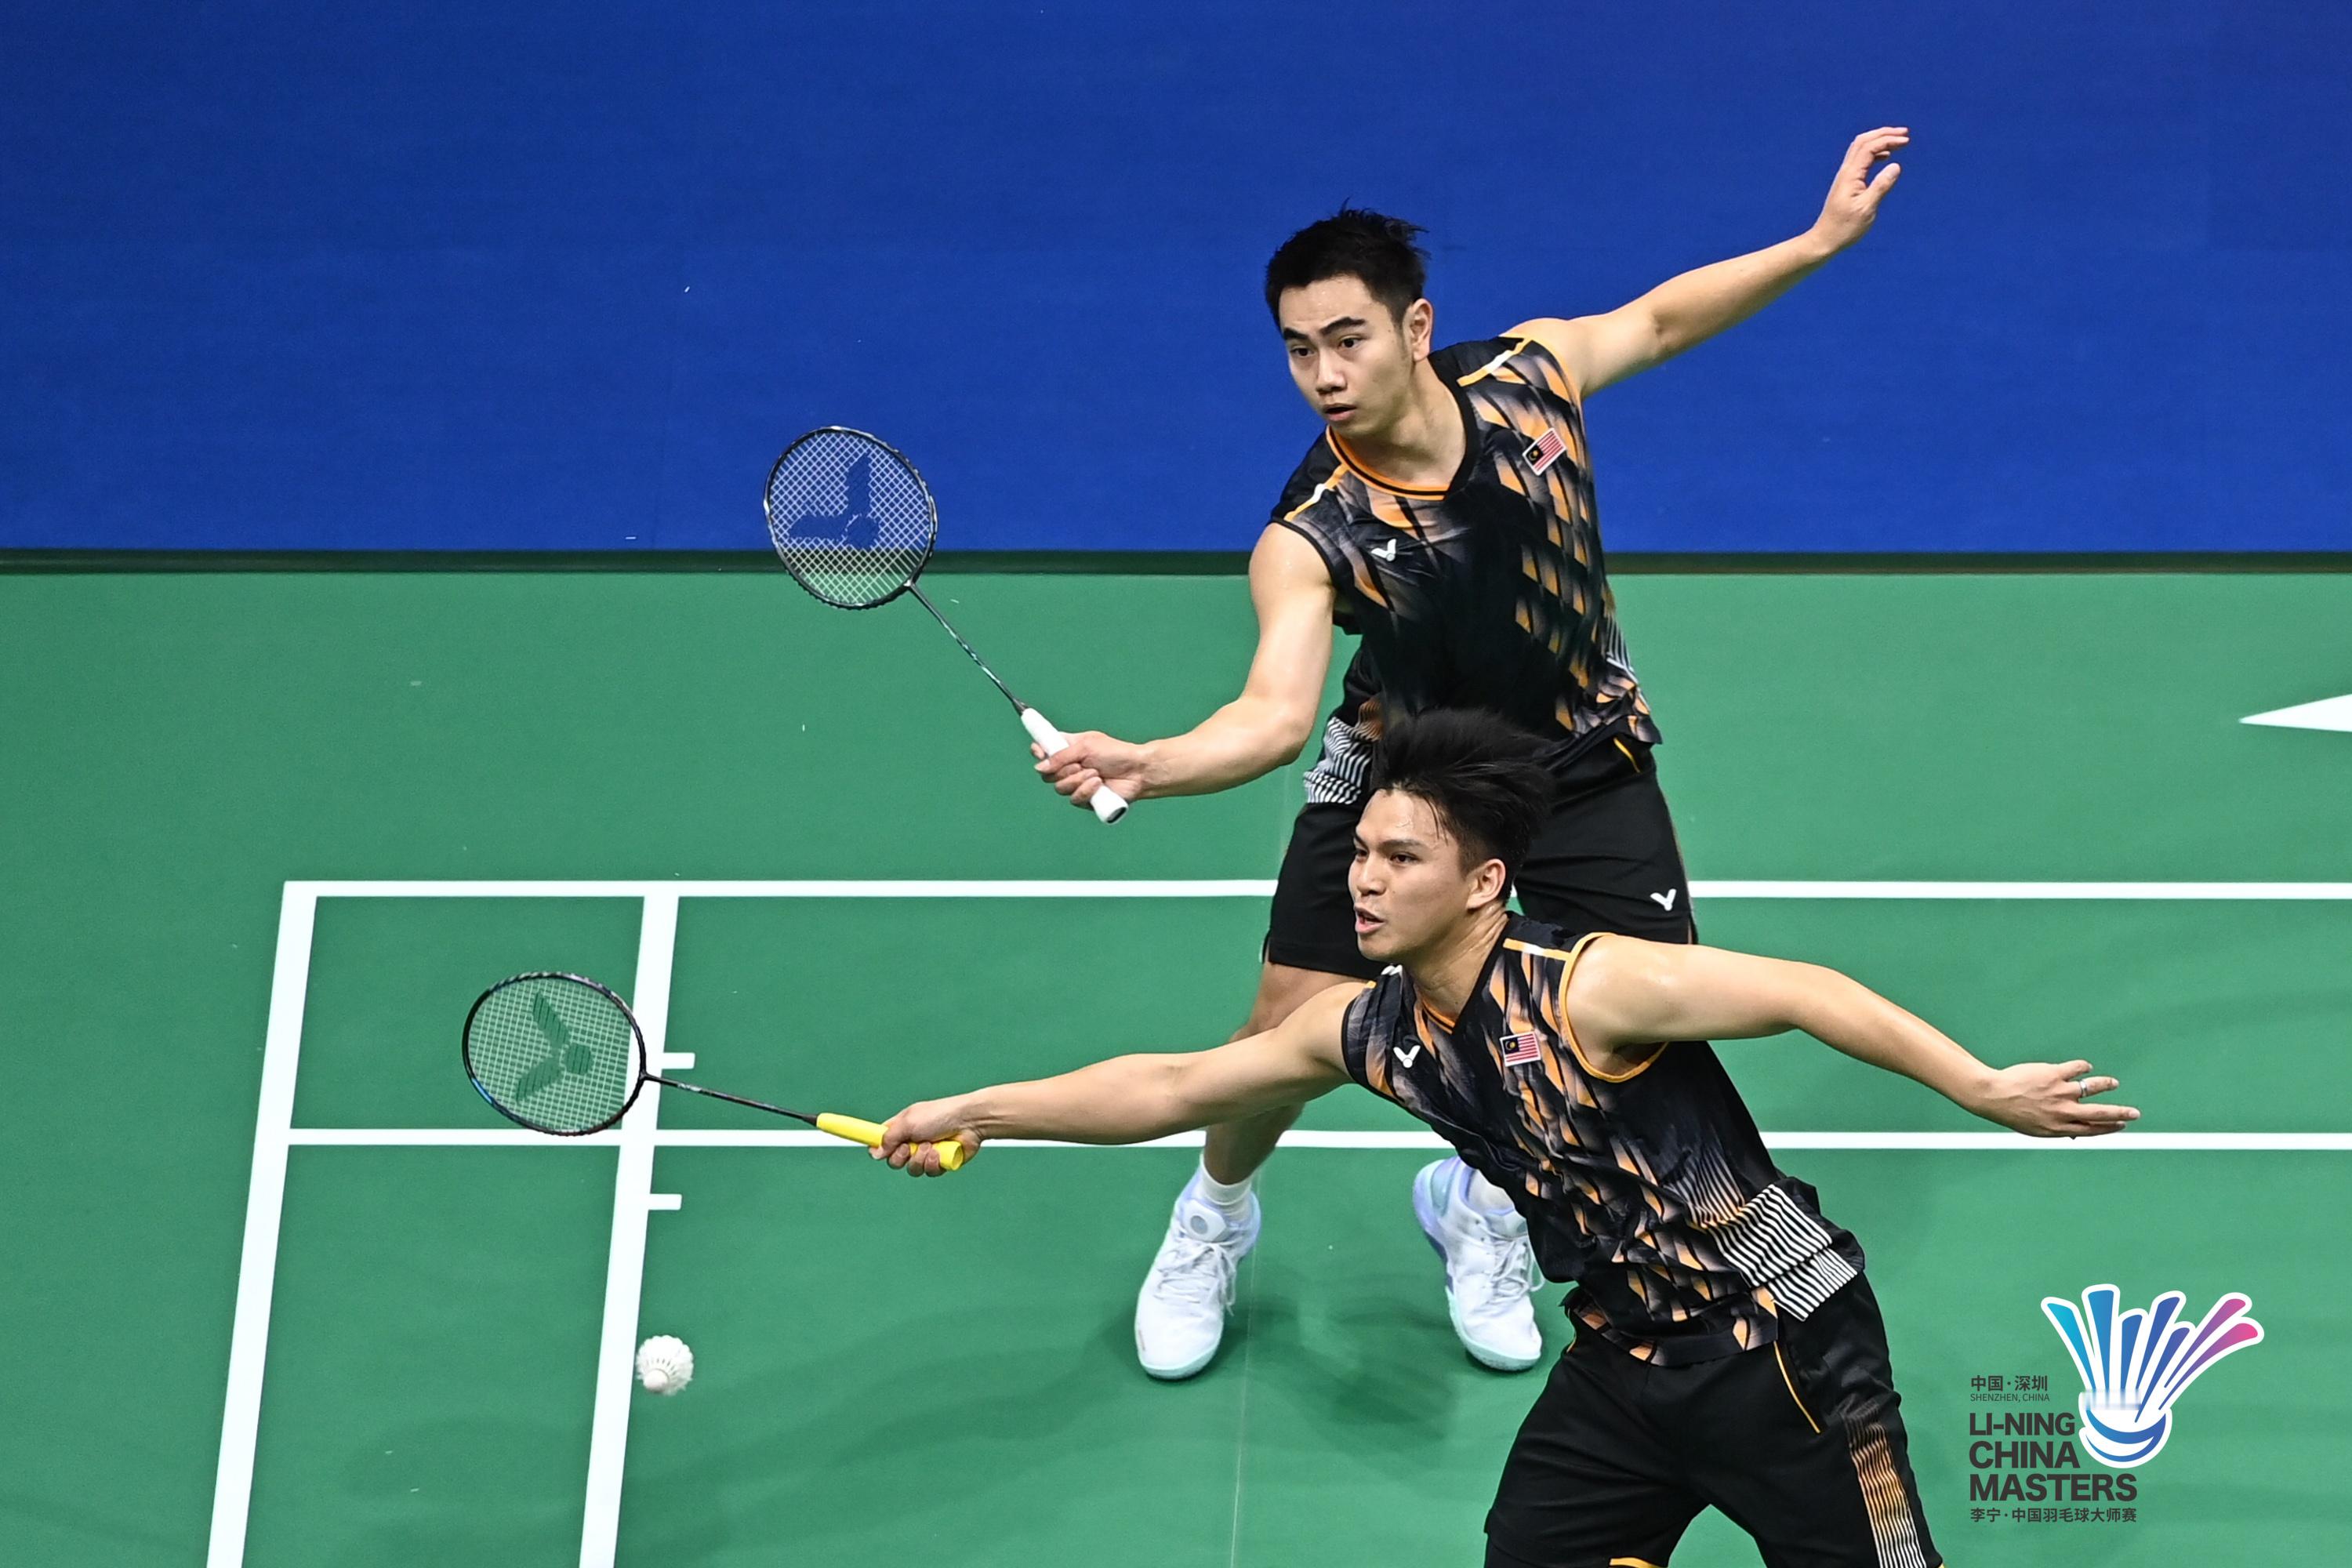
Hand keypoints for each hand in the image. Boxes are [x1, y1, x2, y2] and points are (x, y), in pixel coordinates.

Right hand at [877, 1096, 981, 1176]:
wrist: (969, 1122)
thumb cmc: (940, 1114)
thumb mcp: (909, 1122)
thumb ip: (889, 1137)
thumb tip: (875, 1153)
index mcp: (902, 1127)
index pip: (882, 1140)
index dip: (877, 1148)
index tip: (876, 1152)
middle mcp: (912, 1141)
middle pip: (894, 1161)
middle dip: (900, 1157)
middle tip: (908, 1148)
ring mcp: (926, 1153)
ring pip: (912, 1169)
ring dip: (920, 1159)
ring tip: (931, 1146)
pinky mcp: (939, 1163)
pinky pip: (929, 1172)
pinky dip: (933, 1164)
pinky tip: (940, 1152)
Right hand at [1031, 730, 1149, 809]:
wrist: (1137, 771)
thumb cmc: (1116, 753)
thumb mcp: (1086, 746)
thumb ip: (1061, 756)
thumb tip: (1039, 766)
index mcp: (1067, 748)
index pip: (1044, 750)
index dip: (1039, 752)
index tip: (1040, 752)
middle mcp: (1069, 766)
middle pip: (1047, 774)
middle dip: (1063, 770)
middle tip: (1080, 765)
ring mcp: (1076, 784)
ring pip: (1060, 788)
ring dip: (1077, 780)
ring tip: (1095, 774)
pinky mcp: (1085, 799)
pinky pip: (1074, 799)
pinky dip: (1086, 791)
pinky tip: (1099, 784)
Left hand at [1811, 127, 1907, 252]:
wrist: (1825, 239)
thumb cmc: (1845, 228)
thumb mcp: (1867, 209)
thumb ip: (1881, 186)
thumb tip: (1896, 166)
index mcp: (1851, 175)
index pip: (1869, 147)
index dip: (1888, 140)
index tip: (1906, 141)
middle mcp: (1846, 172)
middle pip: (1863, 141)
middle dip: (1883, 134)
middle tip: (1904, 133)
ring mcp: (1845, 176)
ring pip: (1861, 148)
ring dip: (1879, 141)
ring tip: (1898, 141)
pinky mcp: (1847, 182)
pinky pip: (1860, 159)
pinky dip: (1874, 153)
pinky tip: (1886, 158)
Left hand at [1968, 1060, 2139, 1138]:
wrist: (1993, 1096)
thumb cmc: (2013, 1113)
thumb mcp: (2036, 1129)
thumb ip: (2057, 1129)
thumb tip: (2075, 1133)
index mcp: (2060, 1127)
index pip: (2093, 1129)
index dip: (2110, 1128)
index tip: (2122, 1125)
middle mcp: (2063, 1111)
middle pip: (2101, 1113)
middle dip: (2121, 1113)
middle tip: (2135, 1113)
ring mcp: (2060, 1092)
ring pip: (2092, 1087)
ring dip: (2105, 1085)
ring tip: (2113, 1084)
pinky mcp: (2053, 1074)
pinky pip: (2077, 1068)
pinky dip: (2084, 1067)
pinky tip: (2086, 1067)